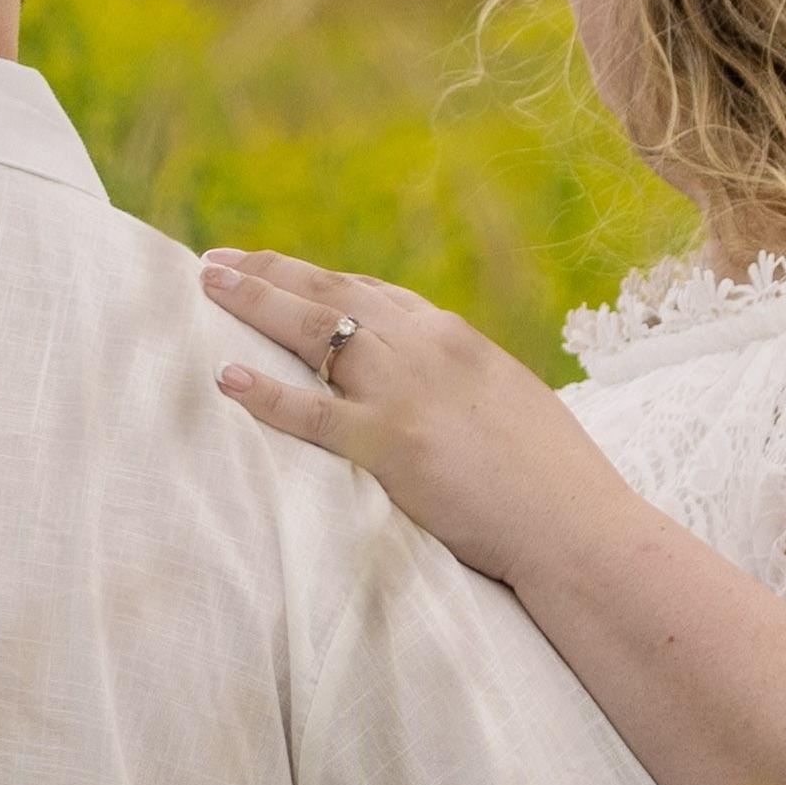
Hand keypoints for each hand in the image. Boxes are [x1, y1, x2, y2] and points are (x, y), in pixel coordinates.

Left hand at [199, 248, 614, 590]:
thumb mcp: (510, 407)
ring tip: (207, 283)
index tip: (280, 266)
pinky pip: (312, 413)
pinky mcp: (391, 446)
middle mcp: (427, 349)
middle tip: (218, 257)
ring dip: (254, 302)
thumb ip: (465, 388)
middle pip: (333, 292)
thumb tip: (439, 395)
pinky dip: (264, 393)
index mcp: (457, 339)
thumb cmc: (554, 481)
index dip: (319, 277)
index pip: (373, 292)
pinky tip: (224, 376)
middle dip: (272, 271)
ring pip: (314, 331)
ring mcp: (406, 393)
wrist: (578, 526)